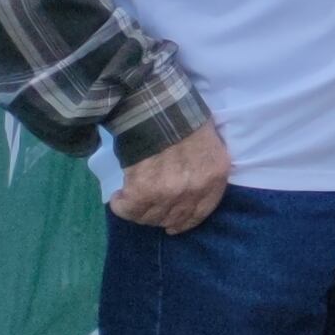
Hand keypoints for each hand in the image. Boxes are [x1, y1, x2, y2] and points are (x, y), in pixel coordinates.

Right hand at [109, 119, 233, 234]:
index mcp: (215, 177)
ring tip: (134, 197)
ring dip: (139, 210)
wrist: (158, 108)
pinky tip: (119, 195)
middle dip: (159, 215)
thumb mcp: (210, 147)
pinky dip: (120, 205)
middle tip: (149, 205)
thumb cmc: (186, 122)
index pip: (200, 213)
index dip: (184, 222)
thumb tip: (189, 192)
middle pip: (172, 217)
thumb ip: (204, 172)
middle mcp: (193, 190)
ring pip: (149, 217)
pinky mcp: (141, 191)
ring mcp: (167, 193)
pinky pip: (127, 210)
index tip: (173, 225)